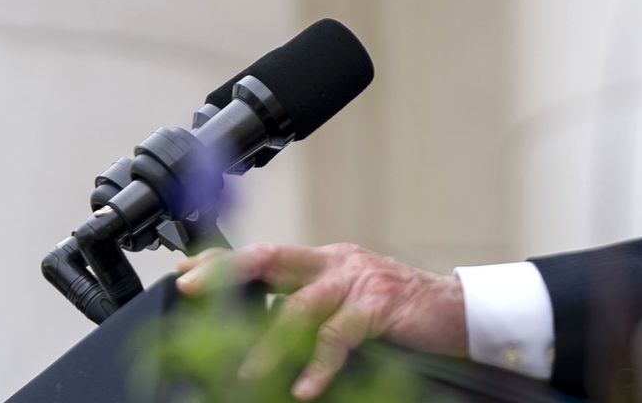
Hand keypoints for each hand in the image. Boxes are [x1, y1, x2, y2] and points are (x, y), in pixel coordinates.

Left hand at [176, 242, 468, 399]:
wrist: (457, 312)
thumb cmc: (400, 313)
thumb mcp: (349, 302)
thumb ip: (312, 307)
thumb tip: (262, 329)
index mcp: (325, 261)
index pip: (266, 254)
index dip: (224, 260)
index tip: (185, 271)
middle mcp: (336, 262)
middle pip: (272, 259)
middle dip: (229, 272)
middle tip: (192, 289)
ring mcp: (357, 280)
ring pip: (300, 305)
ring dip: (269, 342)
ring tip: (248, 372)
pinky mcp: (378, 305)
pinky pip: (338, 337)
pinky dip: (318, 365)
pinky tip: (306, 387)